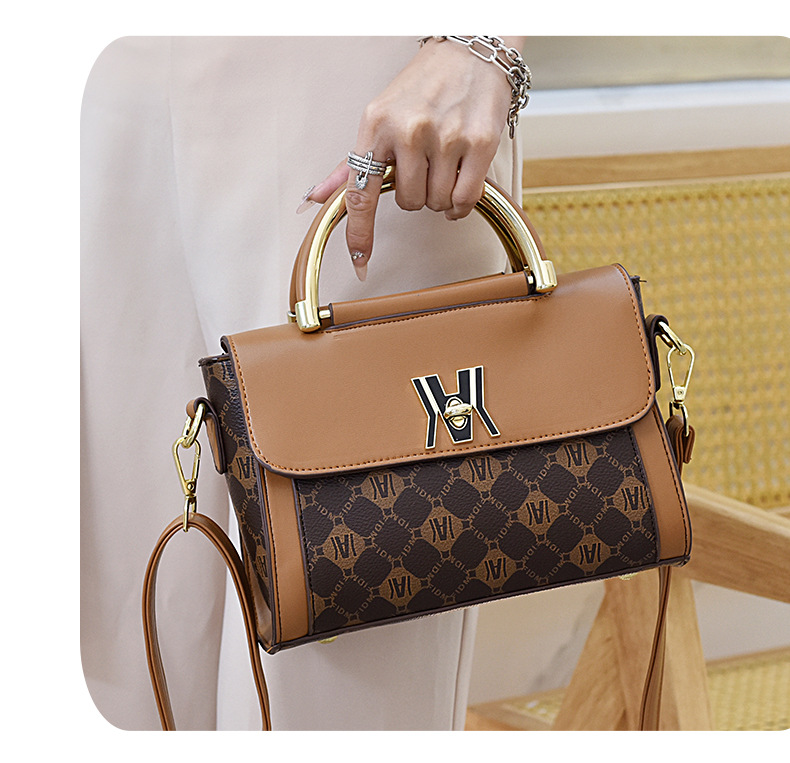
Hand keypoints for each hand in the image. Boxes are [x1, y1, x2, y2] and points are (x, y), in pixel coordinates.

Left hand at [298, 37, 521, 280]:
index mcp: (376, 125)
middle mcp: (408, 130)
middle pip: (408, 203)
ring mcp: (445, 136)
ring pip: (436, 203)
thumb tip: (315, 198)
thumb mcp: (378, 118)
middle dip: (417, 193)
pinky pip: (465, 199)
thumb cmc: (421, 88)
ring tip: (445, 163)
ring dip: (440, 195)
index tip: (359, 261)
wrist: (470, 52)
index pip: (360, 193)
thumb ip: (349, 164)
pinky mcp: (479, 142)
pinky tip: (461, 182)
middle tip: (424, 165)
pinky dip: (461, 203)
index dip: (359, 233)